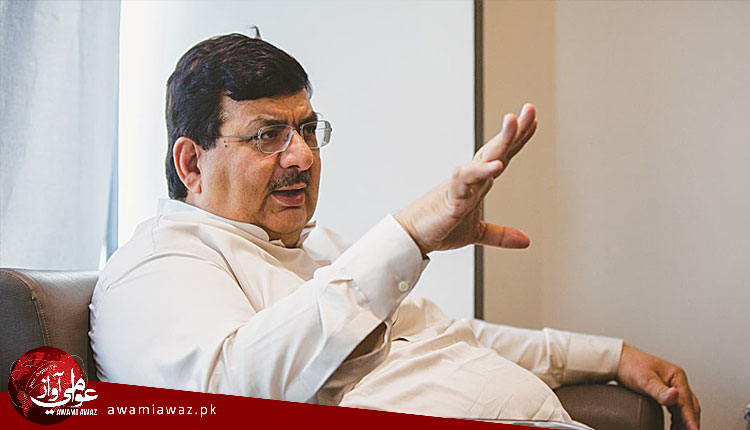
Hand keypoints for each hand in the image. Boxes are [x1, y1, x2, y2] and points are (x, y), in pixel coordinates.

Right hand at [395, 104, 537, 254]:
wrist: (413, 236)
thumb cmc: (439, 227)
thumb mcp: (476, 232)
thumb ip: (500, 234)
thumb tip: (525, 240)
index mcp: (478, 182)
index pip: (501, 155)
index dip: (518, 138)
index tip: (532, 119)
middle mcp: (471, 178)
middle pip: (496, 149)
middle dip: (513, 130)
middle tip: (529, 109)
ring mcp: (461, 186)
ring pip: (483, 158)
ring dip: (499, 140)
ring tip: (512, 122)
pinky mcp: (451, 198)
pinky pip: (465, 180)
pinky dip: (479, 172)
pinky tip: (496, 166)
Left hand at [616, 344, 700, 429]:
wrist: (618, 359)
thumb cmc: (630, 365)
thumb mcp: (645, 380)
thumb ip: (659, 391)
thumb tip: (674, 396)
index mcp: (676, 376)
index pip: (686, 402)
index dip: (690, 419)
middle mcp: (677, 381)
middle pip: (689, 406)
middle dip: (691, 421)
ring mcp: (672, 386)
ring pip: (684, 407)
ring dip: (685, 421)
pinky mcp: (665, 391)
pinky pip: (676, 407)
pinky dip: (678, 418)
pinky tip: (675, 426)